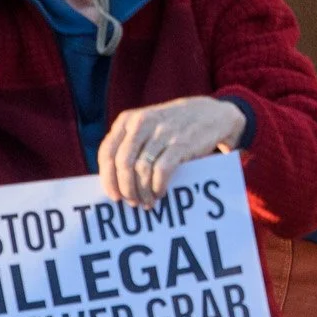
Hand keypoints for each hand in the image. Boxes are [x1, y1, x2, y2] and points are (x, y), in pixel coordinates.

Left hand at [99, 96, 246, 206]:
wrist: (210, 114)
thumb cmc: (172, 127)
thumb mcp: (146, 125)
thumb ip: (128, 144)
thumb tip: (113, 182)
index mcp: (127, 120)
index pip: (107, 152)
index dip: (107, 178)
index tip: (113, 195)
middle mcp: (142, 123)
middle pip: (122, 163)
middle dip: (125, 188)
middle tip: (131, 202)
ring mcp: (162, 132)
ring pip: (141, 170)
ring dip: (142, 191)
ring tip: (147, 202)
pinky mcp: (180, 143)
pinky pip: (161, 171)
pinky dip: (157, 186)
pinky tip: (159, 192)